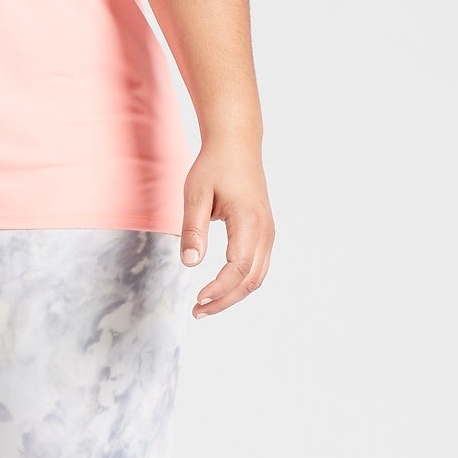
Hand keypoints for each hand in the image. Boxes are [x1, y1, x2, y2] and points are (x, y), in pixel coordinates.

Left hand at [179, 139, 274, 316]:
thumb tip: (189, 264)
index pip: (237, 268)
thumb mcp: (195, 194)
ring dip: (233, 295)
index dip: (219, 289)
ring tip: (206, 305)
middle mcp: (264, 231)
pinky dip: (240, 282)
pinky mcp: (264, 232)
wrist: (237, 145)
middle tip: (198, 312)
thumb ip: (193, 229)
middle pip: (250, 280)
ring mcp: (268, 233)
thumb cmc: (214, 166)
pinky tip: (220, 287)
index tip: (197, 299)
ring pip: (257, 276)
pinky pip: (258, 266)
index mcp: (248, 222)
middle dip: (225, 300)